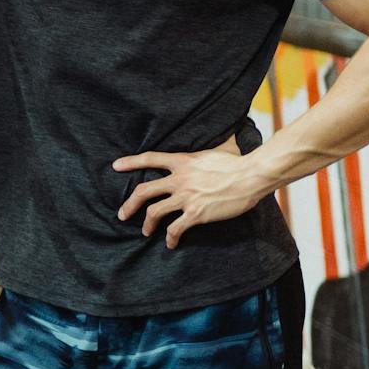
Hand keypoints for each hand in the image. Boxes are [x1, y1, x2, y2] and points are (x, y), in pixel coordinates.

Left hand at [112, 137, 270, 247]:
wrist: (252, 175)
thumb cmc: (240, 161)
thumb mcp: (222, 145)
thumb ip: (216, 138)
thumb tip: (227, 124)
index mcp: (183, 161)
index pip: (150, 158)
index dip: (130, 162)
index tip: (115, 166)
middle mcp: (179, 179)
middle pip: (143, 191)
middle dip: (129, 204)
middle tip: (121, 214)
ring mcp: (186, 197)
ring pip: (154, 212)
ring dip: (147, 224)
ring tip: (146, 231)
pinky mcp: (196, 213)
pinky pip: (175, 229)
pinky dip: (170, 238)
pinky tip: (171, 243)